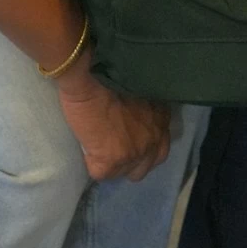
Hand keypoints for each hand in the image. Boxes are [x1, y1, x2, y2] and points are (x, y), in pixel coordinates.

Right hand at [55, 56, 171, 181]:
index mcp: (161, 118)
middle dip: (132, 160)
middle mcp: (154, 138)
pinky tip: (86, 148)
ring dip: (112, 164)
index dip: (142, 144)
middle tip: (114, 148)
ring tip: (98, 150)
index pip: (160, 145)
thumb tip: (132, 117)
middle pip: (146, 166)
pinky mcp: (112, 162)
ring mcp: (135, 153)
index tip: (128, 137)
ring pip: (124, 173)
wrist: (91, 76)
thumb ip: (143, 108)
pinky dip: (91, 161)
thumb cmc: (110, 74)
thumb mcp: (138, 89)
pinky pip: (100, 173)